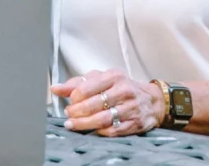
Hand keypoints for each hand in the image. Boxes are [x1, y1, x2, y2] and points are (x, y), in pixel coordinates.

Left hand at [50, 69, 166, 136]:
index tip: (69, 103)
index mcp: (113, 76)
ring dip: (84, 124)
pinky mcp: (135, 123)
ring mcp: (130, 108)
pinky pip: (114, 131)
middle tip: (68, 116)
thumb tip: (55, 88)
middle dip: (76, 112)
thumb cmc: (122, 88)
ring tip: (73, 125)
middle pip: (93, 104)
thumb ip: (77, 83)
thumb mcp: (101, 79)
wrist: (152, 100)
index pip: (87, 87)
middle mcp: (123, 90)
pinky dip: (100, 132)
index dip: (74, 97)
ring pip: (102, 119)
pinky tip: (92, 131)